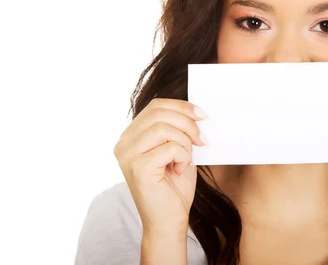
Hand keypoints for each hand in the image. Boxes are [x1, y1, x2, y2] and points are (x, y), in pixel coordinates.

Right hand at [114, 98, 206, 233]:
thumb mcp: (178, 149)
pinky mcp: (138, 167)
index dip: (182, 106)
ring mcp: (127, 155)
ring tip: (187, 159)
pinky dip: (183, 156)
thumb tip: (197, 110)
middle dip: (188, 123)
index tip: (203, 115)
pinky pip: (169, 147)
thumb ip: (179, 128)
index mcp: (131, 136)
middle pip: (160, 113)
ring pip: (165, 128)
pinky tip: (180, 169)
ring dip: (185, 142)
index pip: (155, 106)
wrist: (169, 221)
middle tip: (202, 140)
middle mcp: (123, 143)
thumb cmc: (174, 187)